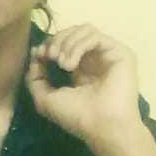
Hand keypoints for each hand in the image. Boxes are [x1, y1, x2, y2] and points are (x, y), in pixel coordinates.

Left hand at [25, 24, 140, 151]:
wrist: (101, 126)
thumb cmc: (76, 116)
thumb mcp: (46, 99)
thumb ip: (36, 78)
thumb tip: (35, 54)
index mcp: (80, 69)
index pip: (64, 44)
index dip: (49, 44)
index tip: (40, 55)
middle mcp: (95, 60)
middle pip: (72, 33)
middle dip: (56, 41)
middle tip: (50, 56)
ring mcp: (108, 55)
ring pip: (83, 29)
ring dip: (67, 42)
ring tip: (62, 63)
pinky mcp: (119, 52)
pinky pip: (94, 35)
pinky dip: (77, 46)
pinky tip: (71, 64)